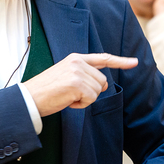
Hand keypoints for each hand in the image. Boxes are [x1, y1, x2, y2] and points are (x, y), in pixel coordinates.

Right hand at [22, 53, 136, 116]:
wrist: (28, 99)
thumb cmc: (46, 91)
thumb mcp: (66, 76)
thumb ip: (84, 75)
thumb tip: (103, 84)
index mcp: (75, 58)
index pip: (102, 58)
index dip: (120, 61)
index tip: (134, 62)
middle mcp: (78, 62)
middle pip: (102, 81)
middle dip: (92, 92)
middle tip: (71, 95)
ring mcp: (78, 72)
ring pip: (97, 91)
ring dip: (85, 99)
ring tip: (67, 97)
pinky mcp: (77, 83)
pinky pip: (91, 99)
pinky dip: (81, 105)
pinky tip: (67, 101)